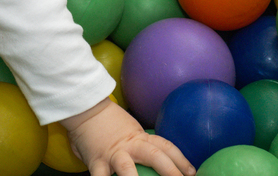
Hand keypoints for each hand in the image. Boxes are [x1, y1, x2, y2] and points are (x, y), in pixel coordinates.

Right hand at [62, 99, 195, 175]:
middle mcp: (130, 146)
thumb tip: (146, 151)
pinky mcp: (96, 161)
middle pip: (155, 156)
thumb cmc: (105, 119)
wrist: (85, 108)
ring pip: (127, 169)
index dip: (180, 159)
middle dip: (170, 170)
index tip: (192, 172)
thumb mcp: (127, 128)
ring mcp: (113, 154)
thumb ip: (136, 141)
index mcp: (139, 137)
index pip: (165, 146)